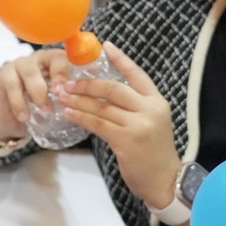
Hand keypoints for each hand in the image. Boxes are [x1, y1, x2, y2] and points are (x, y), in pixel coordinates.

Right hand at [0, 48, 68, 142]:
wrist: (12, 120)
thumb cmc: (40, 109)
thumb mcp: (59, 104)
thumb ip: (70, 99)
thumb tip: (86, 105)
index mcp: (59, 62)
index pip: (71, 57)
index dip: (73, 71)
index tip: (73, 88)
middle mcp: (41, 58)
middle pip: (52, 58)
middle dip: (59, 77)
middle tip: (60, 96)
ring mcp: (21, 64)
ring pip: (31, 71)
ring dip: (39, 91)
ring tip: (45, 110)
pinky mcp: (5, 74)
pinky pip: (13, 85)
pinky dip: (19, 103)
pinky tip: (24, 116)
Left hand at [52, 43, 179, 209]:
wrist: (164, 180)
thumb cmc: (154, 152)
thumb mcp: (152, 122)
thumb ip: (134, 106)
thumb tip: (103, 92)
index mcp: (157, 101)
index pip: (137, 74)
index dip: (121, 59)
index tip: (106, 46)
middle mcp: (150, 109)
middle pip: (113, 88)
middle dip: (87, 84)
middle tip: (68, 82)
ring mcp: (139, 124)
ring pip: (101, 106)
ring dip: (78, 100)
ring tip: (62, 96)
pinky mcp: (126, 140)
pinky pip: (97, 124)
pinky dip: (80, 117)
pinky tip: (69, 113)